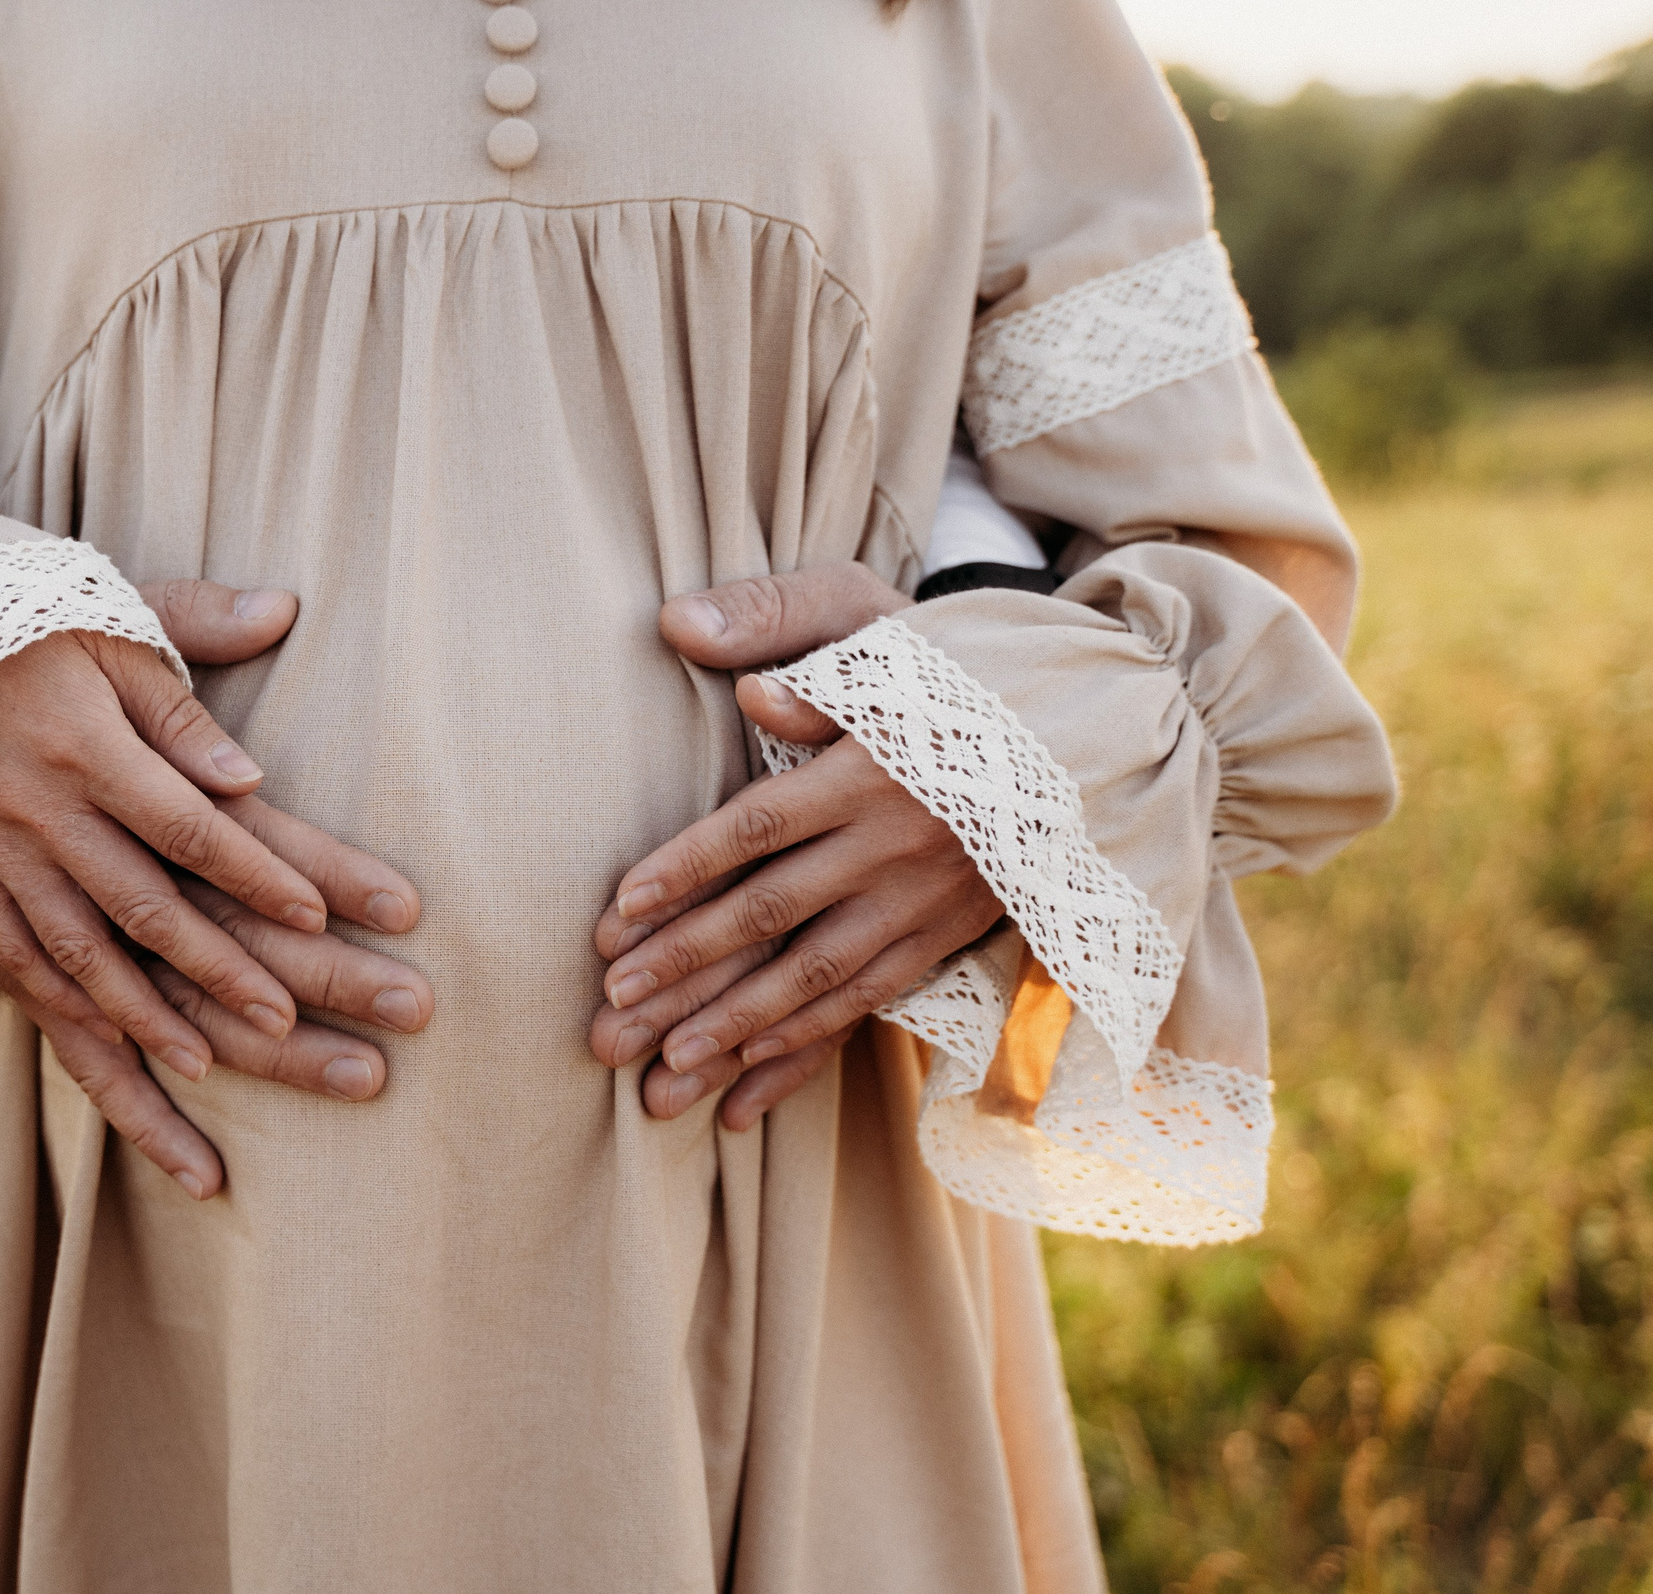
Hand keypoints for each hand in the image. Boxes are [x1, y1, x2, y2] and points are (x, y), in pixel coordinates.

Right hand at [0, 578, 430, 1198]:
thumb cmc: (35, 628)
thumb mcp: (118, 613)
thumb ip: (199, 633)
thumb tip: (275, 662)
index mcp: (87, 742)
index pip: (186, 823)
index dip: (254, 871)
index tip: (320, 913)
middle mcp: (39, 811)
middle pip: (146, 906)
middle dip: (226, 969)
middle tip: (297, 1016)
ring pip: (84, 958)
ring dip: (156, 1017)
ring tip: (224, 1062)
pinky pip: (26, 975)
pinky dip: (82, 1026)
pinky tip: (138, 1065)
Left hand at [590, 564, 999, 1127]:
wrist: (1089, 719)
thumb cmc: (961, 664)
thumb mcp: (876, 628)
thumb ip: (785, 634)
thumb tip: (700, 650)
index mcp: (869, 769)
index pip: (755, 828)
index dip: (683, 869)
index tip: (618, 910)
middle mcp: (895, 842)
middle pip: (772, 912)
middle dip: (686, 963)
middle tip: (612, 1005)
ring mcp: (925, 898)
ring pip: (817, 974)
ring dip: (736, 1024)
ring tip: (664, 1068)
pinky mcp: (950, 933)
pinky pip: (870, 998)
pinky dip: (808, 1039)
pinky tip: (748, 1072)